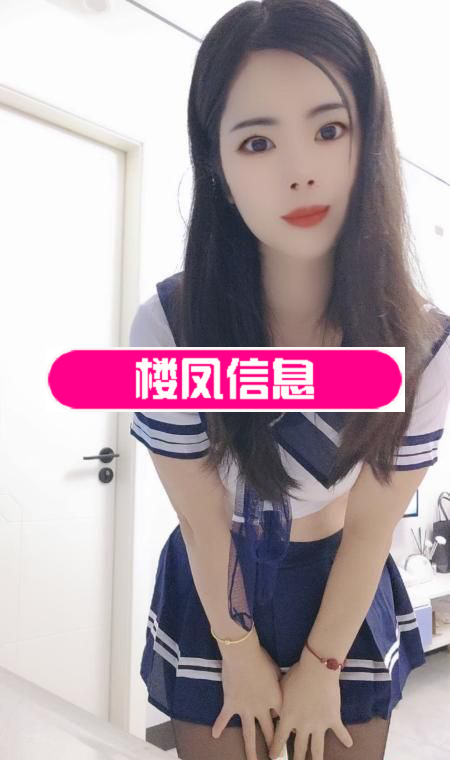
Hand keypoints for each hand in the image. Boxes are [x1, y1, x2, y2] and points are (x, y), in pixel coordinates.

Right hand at [212, 643, 282, 759]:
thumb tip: (281, 689)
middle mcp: (262, 709)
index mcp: (275, 700)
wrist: (243, 655)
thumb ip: (278, 684)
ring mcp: (245, 709)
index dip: (285, 723)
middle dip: (273, 746)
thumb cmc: (261, 659)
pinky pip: (224, 718)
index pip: (282, 717)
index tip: (288, 733)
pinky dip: (219, 726)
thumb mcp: (276, 671)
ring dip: (251, 750)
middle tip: (275, 758)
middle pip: (269, 731)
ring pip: (249, 734)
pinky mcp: (231, 704)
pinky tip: (214, 735)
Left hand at [269, 651, 352, 759]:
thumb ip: (277, 704)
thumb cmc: (296, 675)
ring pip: (317, 748)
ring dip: (317, 759)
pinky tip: (349, 744)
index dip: (276, 749)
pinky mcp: (333, 719)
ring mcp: (319, 724)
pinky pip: (340, 732)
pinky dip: (344, 738)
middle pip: (299, 748)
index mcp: (288, 717)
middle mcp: (303, 725)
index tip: (273, 757)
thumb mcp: (280, 689)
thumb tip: (272, 715)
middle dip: (297, 759)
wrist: (317, 670)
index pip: (279, 739)